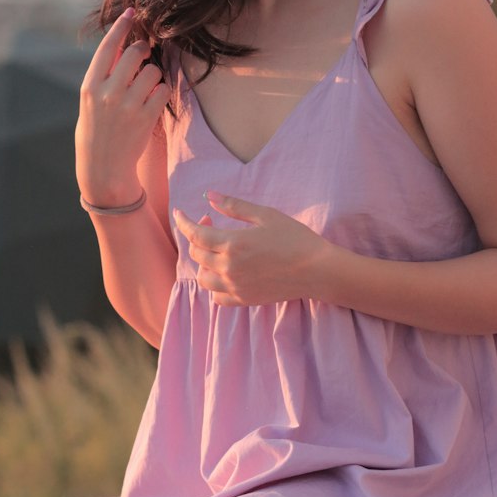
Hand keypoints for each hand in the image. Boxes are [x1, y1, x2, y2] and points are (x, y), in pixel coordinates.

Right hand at [76, 9, 169, 205]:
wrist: (103, 168)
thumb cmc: (96, 129)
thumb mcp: (90, 100)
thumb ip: (104, 73)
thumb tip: (123, 43)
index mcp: (90, 86)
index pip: (108, 47)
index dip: (121, 26)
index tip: (132, 11)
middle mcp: (107, 93)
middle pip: (136, 53)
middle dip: (144, 50)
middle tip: (144, 56)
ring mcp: (127, 106)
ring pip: (153, 71)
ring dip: (155, 75)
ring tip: (145, 88)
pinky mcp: (146, 118)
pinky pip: (164, 90)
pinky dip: (162, 92)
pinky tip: (153, 102)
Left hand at [172, 192, 327, 305]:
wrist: (317, 270)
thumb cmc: (294, 237)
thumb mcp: (264, 215)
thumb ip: (234, 206)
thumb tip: (209, 196)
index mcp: (233, 244)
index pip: (195, 234)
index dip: (184, 221)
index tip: (179, 212)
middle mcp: (230, 268)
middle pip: (197, 254)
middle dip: (198, 235)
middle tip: (212, 222)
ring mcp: (236, 287)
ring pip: (203, 277)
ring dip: (203, 261)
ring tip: (217, 249)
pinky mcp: (244, 300)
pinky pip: (217, 297)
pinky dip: (214, 284)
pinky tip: (224, 272)